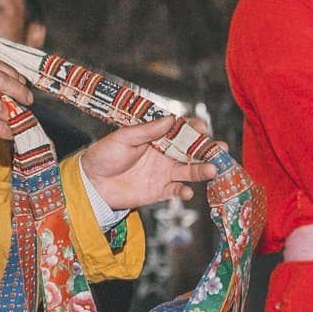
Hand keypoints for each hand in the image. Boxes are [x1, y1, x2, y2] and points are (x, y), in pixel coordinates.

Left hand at [77, 117, 207, 212]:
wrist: (91, 183)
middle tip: (221, 149)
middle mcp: (165, 154)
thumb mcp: (124, 138)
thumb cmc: (105, 154)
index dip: (193, 128)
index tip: (202, 127)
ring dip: (201, 170)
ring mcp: (164, 173)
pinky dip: (184, 192)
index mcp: (157, 138)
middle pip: (191, 151)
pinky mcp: (159, 191)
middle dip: (207, 150)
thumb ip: (147, 131)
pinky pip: (176, 191)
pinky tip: (188, 192)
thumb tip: (171, 119)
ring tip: (213, 170)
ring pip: (189, 171)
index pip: (180, 131)